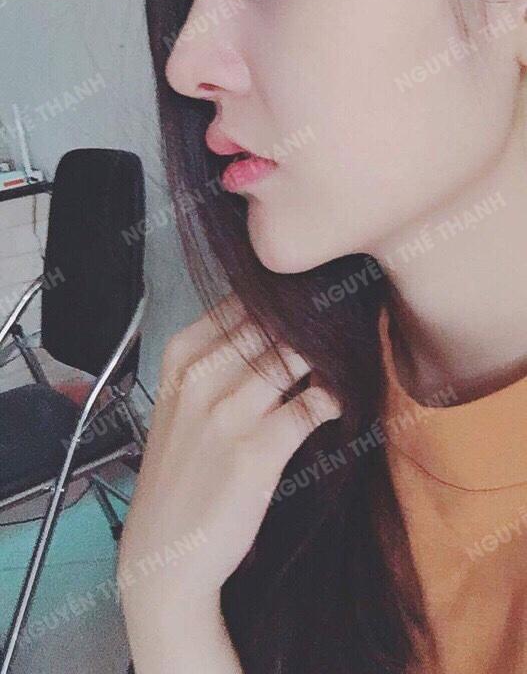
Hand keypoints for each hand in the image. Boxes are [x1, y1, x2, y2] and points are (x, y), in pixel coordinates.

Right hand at [117, 292, 341, 621]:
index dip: (286, 300)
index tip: (315, 304)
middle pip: (271, 322)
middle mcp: (200, 376)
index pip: (243, 301)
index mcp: (180, 355)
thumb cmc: (182, 470)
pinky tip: (341, 401)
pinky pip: (315, 404)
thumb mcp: (183, 400)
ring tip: (350, 356)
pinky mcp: (258, 450)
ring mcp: (227, 412)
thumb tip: (281, 318)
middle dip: (312, 321)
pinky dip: (336, 397)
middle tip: (346, 323)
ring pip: (295, 354)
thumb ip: (222, 357)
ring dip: (329, 354)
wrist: (165, 553)